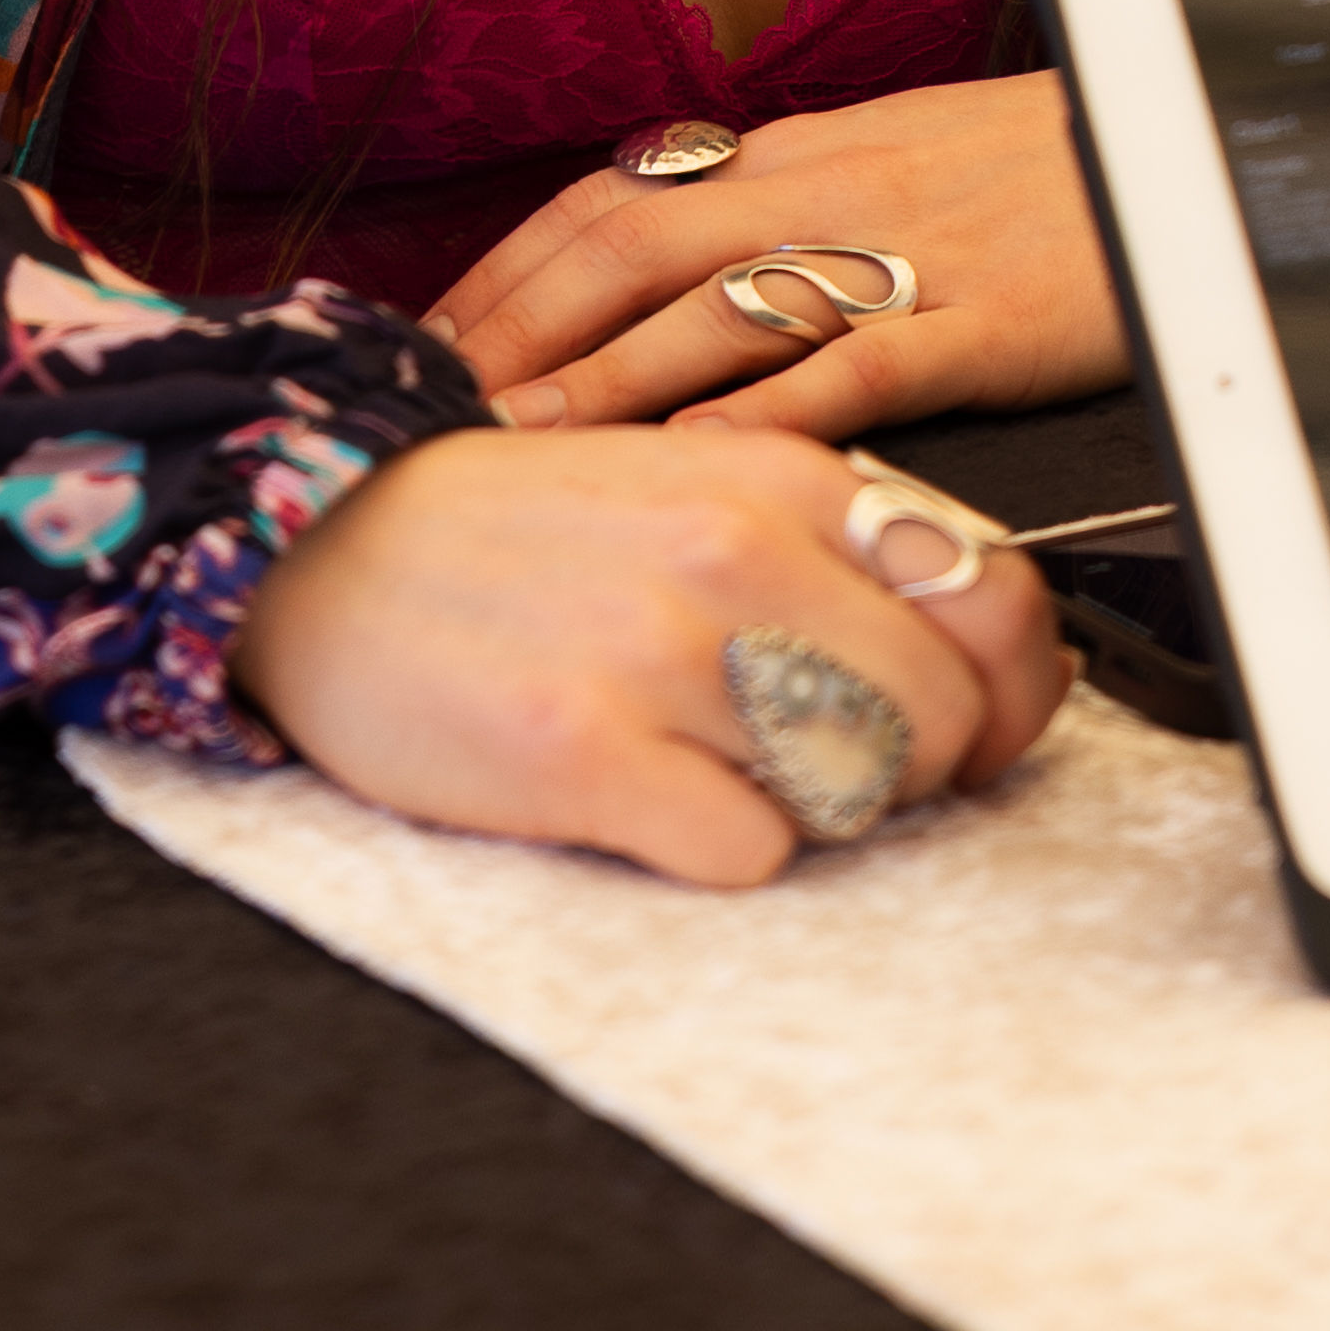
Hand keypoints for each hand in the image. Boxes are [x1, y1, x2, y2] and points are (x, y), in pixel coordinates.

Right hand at [227, 413, 1066, 883]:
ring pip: (858, 791)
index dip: (1014, 685)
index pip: (996, 592)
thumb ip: (824, 537)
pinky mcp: (585, 754)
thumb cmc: (516, 530)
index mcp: (779, 474)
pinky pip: (749, 855)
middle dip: (914, 766)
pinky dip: (718, 849)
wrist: (315, 542)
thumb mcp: (688, 480)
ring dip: (812, 808)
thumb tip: (970, 628)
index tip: (977, 722)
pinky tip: (651, 799)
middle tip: (828, 763)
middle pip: (946, 713)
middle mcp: (737, 549)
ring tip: (720, 766)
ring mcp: (662, 652)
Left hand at [428, 74, 1124, 440]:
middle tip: (425, 403)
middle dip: (516, 328)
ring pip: (720, 309)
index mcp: (806, 153)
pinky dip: (770, 408)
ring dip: (602, 378)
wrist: (1201, 135)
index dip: (512, 270)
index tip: (430, 338)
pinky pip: (860, 363)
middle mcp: (833, 190)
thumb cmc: (1056, 169)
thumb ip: (801, 204)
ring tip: (514, 445)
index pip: (617, 200)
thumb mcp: (907, 159)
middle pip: (633, 248)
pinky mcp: (986, 320)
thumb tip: (687, 255)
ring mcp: (908, 253)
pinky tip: (700, 457)